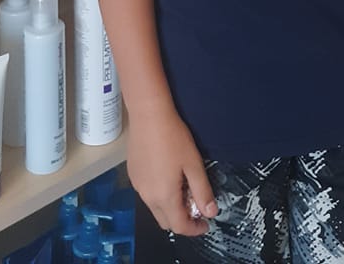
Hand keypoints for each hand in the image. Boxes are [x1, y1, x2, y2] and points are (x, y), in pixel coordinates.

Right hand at [127, 103, 218, 236]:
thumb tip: (210, 212)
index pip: (179, 226)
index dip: (194, 229)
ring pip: (155, 208)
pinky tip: (168, 176)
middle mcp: (147, 196)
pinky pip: (147, 194)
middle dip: (182, 220)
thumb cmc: (172, 136)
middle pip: (165, 221)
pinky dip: (159, 194)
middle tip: (196, 206)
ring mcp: (138, 186)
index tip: (205, 223)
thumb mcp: (194, 164)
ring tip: (183, 188)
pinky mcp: (133, 175)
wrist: (148, 114)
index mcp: (164, 196)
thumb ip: (203, 191)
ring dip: (170, 207)